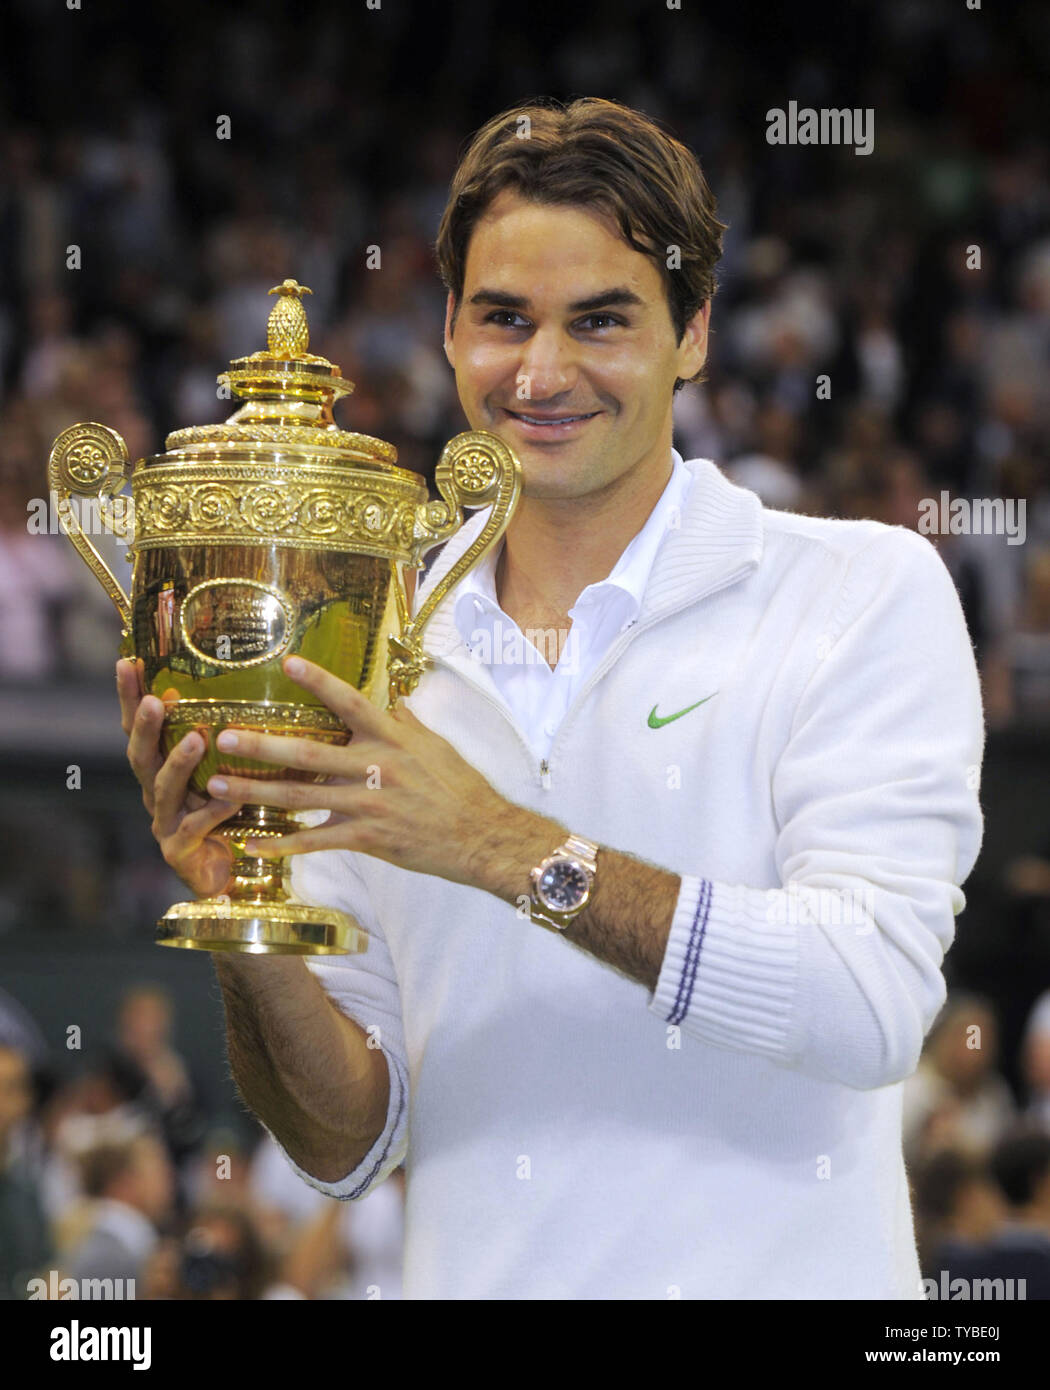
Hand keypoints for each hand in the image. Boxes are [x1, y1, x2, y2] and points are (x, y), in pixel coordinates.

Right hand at [116, 657, 243, 897]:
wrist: (230, 876)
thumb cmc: (231, 816)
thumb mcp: (228, 772)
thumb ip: (231, 739)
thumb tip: (259, 687)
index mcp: (161, 770)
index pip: (139, 728)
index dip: (129, 697)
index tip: (128, 661)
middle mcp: (156, 793)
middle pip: (139, 756)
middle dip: (144, 727)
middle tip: (152, 701)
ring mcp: (165, 824)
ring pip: (163, 790)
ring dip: (178, 763)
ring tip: (196, 740)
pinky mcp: (179, 852)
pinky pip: (194, 829)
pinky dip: (212, 813)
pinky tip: (227, 801)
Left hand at [202, 656, 560, 894]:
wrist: (483, 835)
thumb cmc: (462, 788)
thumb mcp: (435, 745)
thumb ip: (406, 725)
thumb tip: (390, 706)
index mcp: (392, 737)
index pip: (348, 702)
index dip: (317, 680)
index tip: (286, 662)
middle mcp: (375, 766)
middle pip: (307, 752)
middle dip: (261, 745)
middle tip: (223, 737)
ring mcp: (368, 804)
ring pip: (300, 797)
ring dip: (255, 792)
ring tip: (218, 786)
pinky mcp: (367, 838)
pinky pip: (316, 841)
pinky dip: (283, 845)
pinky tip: (255, 846)